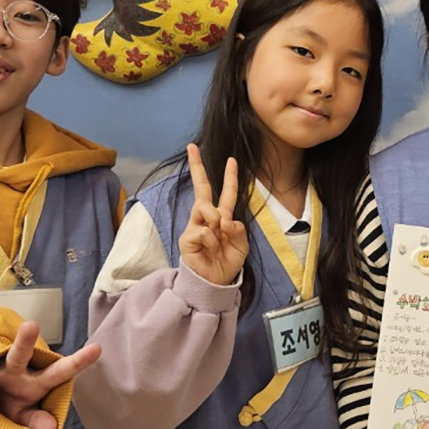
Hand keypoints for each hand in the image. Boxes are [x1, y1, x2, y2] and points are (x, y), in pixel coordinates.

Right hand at [0, 319, 100, 428]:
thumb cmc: (8, 401)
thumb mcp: (22, 413)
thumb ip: (35, 419)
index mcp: (34, 378)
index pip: (59, 371)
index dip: (78, 362)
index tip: (99, 348)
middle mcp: (12, 367)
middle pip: (19, 353)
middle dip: (26, 341)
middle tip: (32, 325)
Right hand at [180, 144, 248, 285]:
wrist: (215, 282)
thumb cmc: (227, 262)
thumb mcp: (241, 245)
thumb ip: (238, 230)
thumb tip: (225, 219)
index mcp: (222, 217)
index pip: (226, 193)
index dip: (229, 177)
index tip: (231, 159)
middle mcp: (206, 218)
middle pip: (202, 189)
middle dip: (197, 167)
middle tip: (192, 147)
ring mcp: (195, 226)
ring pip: (205, 208)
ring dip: (215, 221)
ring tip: (218, 239)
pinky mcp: (187, 237)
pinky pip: (203, 230)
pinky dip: (211, 241)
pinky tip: (210, 249)